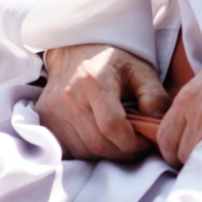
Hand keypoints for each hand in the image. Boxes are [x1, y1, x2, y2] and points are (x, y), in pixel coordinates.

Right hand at [36, 43, 168, 161]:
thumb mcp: (140, 70)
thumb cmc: (111, 61)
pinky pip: (67, 149)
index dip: (133, 143)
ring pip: (84, 150)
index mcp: (94, 81)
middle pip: (99, 144)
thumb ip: (154, 95)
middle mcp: (68, 96)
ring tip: (115, 138)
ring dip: (104, 152)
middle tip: (134, 143)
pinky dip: (85, 151)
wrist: (74, 49)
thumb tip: (157, 120)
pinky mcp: (44, 117)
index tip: (144, 141)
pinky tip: (95, 137)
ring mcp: (52, 108)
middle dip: (122, 151)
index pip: (113, 127)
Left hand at [155, 59, 201, 167]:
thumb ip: (188, 108)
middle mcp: (197, 114)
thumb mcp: (198, 84)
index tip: (178, 157)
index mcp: (184, 101)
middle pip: (182, 153)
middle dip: (189, 160)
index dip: (170, 153)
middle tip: (200, 159)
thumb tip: (183, 130)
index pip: (165, 138)